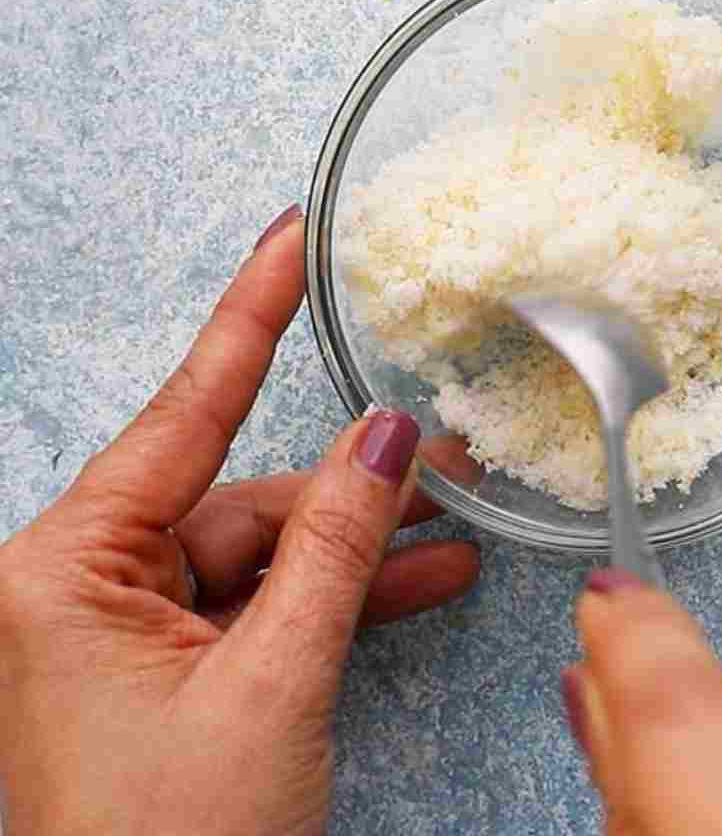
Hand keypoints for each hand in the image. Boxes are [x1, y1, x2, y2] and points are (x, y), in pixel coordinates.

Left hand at [0, 209, 480, 835]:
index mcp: (62, 569)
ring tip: (459, 520)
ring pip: (254, 557)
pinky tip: (419, 583)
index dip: (249, 317)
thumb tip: (388, 436)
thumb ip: (335, 549)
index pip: (182, 413)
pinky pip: (250, 613)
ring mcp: (112, 638)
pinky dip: (328, 605)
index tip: (290, 232)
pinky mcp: (151, 685)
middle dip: (346, 482)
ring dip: (355, 549)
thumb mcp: (271, 690)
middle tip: (449, 437)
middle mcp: (74, 588)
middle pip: (233, 497)